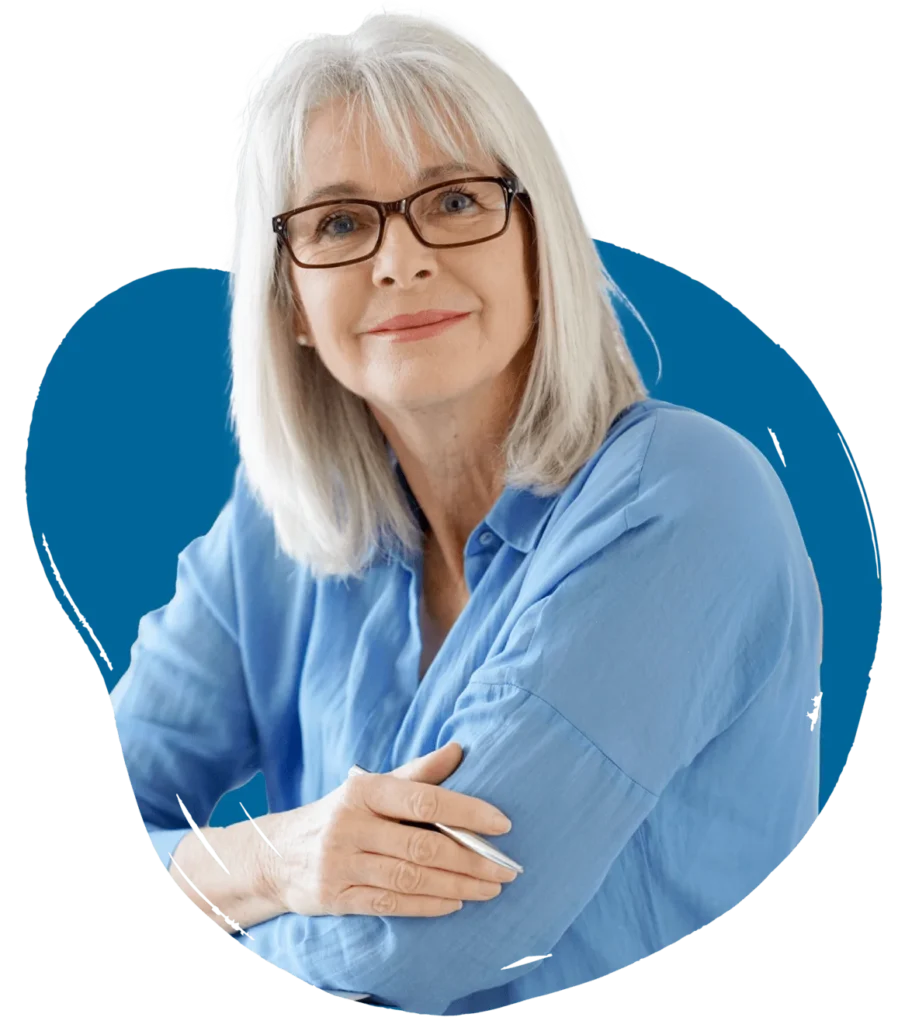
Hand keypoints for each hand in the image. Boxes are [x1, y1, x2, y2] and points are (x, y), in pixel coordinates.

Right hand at [263, 741, 517, 916]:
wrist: (277, 854)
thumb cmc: (341, 814)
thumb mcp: (372, 786)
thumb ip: (417, 773)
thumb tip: (460, 749)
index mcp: (364, 790)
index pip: (424, 800)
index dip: (467, 812)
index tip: (503, 824)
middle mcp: (349, 824)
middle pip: (422, 846)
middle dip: (471, 859)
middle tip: (506, 869)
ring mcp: (340, 863)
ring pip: (410, 879)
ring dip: (457, 886)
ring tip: (490, 889)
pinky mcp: (334, 897)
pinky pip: (390, 905)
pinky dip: (427, 906)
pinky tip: (455, 904)